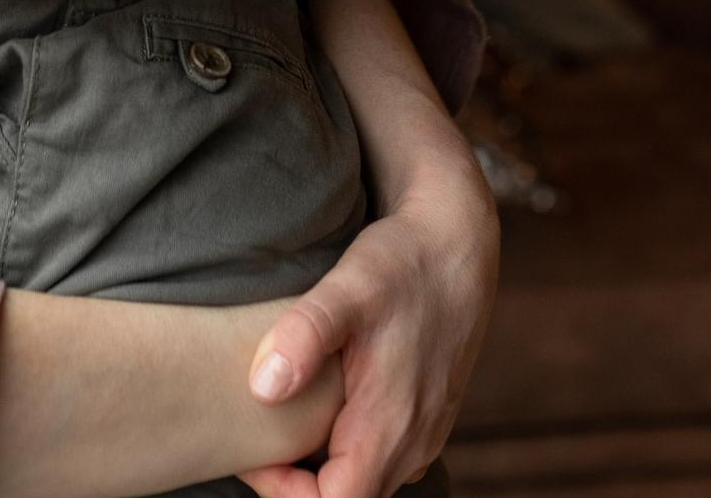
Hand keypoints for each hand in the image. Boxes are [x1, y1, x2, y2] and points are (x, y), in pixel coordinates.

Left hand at [236, 172, 497, 497]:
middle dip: (296, 483)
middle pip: (349, 496)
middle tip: (254, 436)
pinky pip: (381, 456)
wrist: (458, 239)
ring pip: (365, 479)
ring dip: (320, 467)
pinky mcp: (426, 415)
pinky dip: (345, 446)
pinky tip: (318, 406)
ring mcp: (425, 431)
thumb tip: (262, 388)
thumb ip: (305, 336)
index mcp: (393, 424)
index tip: (253, 453)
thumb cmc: (402, 261)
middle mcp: (415, 440)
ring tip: (278, 422)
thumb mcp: (348, 286)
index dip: (286, 492)